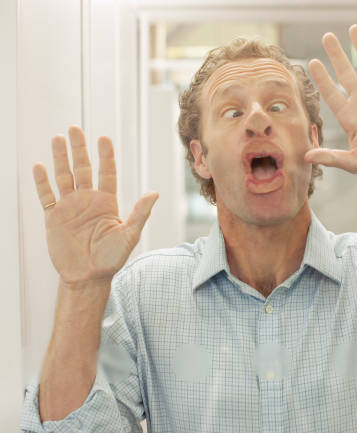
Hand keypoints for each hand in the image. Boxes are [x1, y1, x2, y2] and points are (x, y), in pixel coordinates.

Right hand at [33, 126, 157, 285]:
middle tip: (75, 129)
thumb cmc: (111, 258)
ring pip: (63, 177)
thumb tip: (155, 193)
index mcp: (107, 202)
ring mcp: (69, 207)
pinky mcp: (54, 218)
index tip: (103, 138)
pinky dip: (42, 182)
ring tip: (57, 138)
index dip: (105, 156)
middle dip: (79, 149)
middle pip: (82, 169)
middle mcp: (87, 200)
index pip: (106, 173)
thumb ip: (140, 213)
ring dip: (60, 158)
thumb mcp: (129, 235)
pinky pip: (46, 196)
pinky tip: (40, 166)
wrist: (88, 277)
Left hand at [306, 24, 356, 177]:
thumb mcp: (353, 163)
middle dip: (337, 55)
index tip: (312, 62)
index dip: (322, 78)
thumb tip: (306, 157)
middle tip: (327, 37)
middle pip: (346, 73)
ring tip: (354, 29)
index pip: (331, 93)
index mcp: (348, 116)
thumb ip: (331, 158)